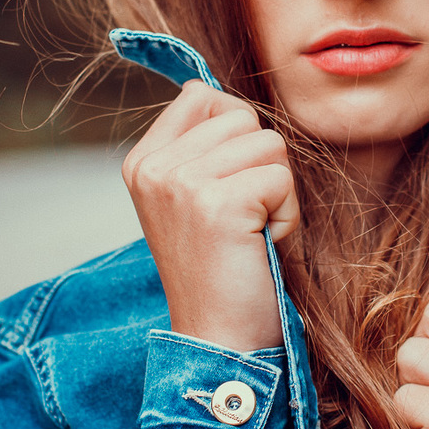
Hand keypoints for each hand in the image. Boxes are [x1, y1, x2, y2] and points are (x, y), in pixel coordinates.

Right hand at [122, 81, 298, 352]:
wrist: (220, 340)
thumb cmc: (223, 269)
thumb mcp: (195, 196)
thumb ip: (200, 144)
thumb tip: (209, 88)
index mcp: (141, 161)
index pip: (203, 95)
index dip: (235, 138)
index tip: (223, 194)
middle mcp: (152, 167)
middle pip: (243, 117)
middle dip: (260, 168)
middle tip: (240, 223)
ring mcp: (180, 183)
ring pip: (269, 144)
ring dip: (277, 193)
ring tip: (249, 235)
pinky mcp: (216, 203)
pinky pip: (282, 178)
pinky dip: (286, 216)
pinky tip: (259, 247)